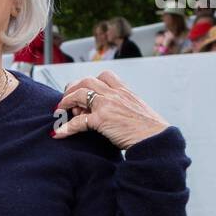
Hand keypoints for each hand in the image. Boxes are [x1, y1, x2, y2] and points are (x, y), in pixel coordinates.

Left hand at [53, 71, 169, 148]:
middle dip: (72, 88)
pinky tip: (59, 133)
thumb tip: (101, 113)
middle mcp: (115, 94)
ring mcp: (108, 105)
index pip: (105, 76)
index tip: (83, 91)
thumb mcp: (136, 111)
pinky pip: (79, 121)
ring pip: (80, 94)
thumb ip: (121, 107)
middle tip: (65, 100)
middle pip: (87, 81)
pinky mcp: (102, 119)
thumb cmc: (148, 130)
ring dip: (66, 101)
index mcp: (125, 91)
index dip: (90, 82)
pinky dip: (66, 127)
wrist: (156, 140)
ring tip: (59, 111)